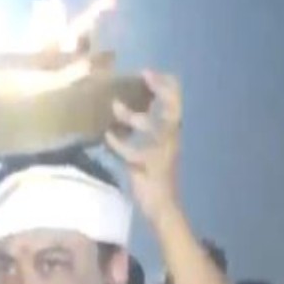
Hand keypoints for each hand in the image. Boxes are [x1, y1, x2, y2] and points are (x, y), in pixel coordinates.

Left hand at [106, 71, 182, 225]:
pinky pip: (133, 152)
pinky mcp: (151, 167)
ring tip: (115, 106)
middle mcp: (172, 142)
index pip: (175, 107)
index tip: (150, 73)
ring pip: (154, 127)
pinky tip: (108, 137)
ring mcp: (164, 154)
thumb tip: (113, 126)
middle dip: (162, 90)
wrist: (162, 209)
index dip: (166, 88)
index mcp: (171, 137)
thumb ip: (131, 140)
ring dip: (133, 115)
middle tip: (146, 73)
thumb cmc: (151, 183)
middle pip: (174, 109)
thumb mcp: (140, 157)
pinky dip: (119, 144)